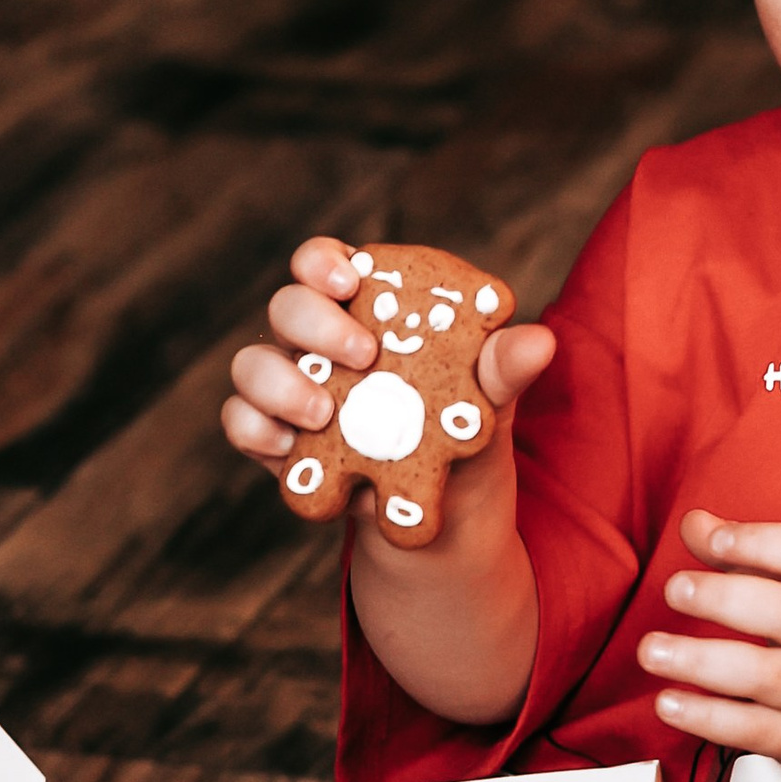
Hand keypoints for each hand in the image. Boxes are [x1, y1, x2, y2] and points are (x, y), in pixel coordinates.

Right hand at [221, 234, 554, 547]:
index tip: (351, 277)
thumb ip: (503, 369)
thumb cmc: (462, 438)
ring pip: (251, 364)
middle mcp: (320, 344)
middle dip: (315, 323)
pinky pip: (241, 424)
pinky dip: (257, 432)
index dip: (324, 260)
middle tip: (362, 355)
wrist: (444, 521)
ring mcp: (291, 391)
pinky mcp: (275, 442)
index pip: (328, 263)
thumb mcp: (490, 403)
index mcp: (367, 312)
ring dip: (280, 383)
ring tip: (325, 415)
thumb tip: (539, 341)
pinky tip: (289, 450)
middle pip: (287, 306)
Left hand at [638, 510, 780, 781]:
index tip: (715, 540)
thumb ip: (757, 556)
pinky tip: (670, 703)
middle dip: (728, 599)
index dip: (765, 544)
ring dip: (705, 663)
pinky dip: (711, 719)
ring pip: (772, 678)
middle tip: (676, 589)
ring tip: (654, 650)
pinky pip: (761, 732)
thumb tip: (695, 525)